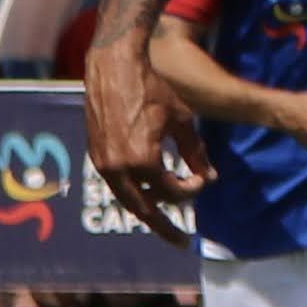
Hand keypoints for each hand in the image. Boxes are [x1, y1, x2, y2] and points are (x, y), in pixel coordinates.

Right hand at [83, 47, 210, 241]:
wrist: (113, 65)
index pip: (172, 191)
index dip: (192, 189)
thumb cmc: (152, 88)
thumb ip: (196, 153)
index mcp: (142, 160)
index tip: (202, 179)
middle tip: (180, 241)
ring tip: (163, 224)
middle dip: (163, 226)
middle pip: (143, 209)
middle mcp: (118, 167)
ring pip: (127, 198)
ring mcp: (103, 162)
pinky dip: (133, 192)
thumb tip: (210, 177)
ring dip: (146, 210)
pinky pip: (117, 183)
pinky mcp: (96, 154)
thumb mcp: (182, 121)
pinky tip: (147, 195)